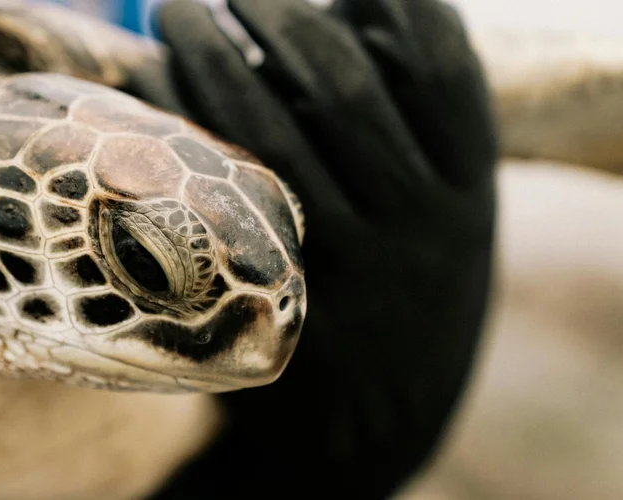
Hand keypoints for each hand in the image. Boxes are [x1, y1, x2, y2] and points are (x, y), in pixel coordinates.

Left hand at [123, 0, 496, 496]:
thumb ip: (414, 138)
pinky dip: (182, 126)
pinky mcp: (272, 295)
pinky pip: (215, 192)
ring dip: (213, 53)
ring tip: (175, 10)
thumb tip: (349, 16)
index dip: (395, 3)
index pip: (439, 67)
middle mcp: (415, 227)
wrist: (372, 426)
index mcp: (468, 195)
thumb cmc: (404, 299)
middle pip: (339, 86)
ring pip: (268, 133)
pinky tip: (154, 84)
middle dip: (275, 14)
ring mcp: (339, 267)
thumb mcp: (443, 226)